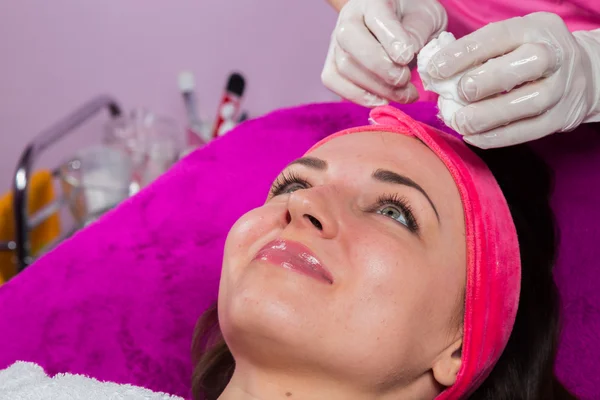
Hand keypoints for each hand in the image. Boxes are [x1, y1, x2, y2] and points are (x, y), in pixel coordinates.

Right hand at [322, 0, 446, 106]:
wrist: (402, 27)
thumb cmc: (414, 21)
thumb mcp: (427, 19)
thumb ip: (417, 33)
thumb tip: (403, 56)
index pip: (376, 14)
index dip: (391, 39)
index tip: (407, 57)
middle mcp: (350, 17)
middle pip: (350, 41)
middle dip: (380, 67)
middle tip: (405, 80)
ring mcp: (337, 41)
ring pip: (344, 66)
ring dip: (376, 87)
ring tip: (404, 94)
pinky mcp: (333, 63)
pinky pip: (334, 81)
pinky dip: (358, 96)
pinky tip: (381, 100)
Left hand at [427, 12, 599, 147]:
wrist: (582, 75)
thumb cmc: (527, 57)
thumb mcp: (509, 42)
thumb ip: (477, 55)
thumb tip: (435, 74)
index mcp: (535, 29)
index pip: (498, 36)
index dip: (464, 53)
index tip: (435, 69)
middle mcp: (553, 55)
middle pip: (525, 65)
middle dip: (487, 80)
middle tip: (459, 93)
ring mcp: (561, 88)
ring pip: (529, 103)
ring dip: (489, 115)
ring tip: (461, 122)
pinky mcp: (561, 118)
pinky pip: (529, 131)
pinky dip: (498, 137)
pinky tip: (474, 137)